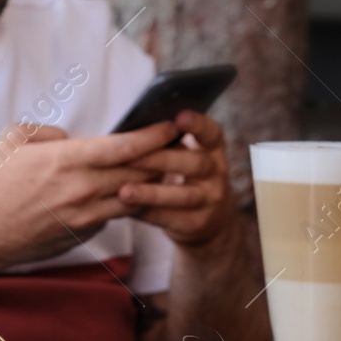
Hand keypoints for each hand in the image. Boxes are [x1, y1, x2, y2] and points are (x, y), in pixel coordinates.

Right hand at [0, 121, 176, 271]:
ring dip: (151, 184)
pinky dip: (124, 203)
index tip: (171, 125)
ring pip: (134, 196)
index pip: (126, 146)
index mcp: (66, 160)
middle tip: (178, 146)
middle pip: (139, 171)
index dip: (155, 134)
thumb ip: (46, 132)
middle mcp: (81, 189)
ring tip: (163, 170)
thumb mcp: (10, 141)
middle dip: (162, 157)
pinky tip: (127, 194)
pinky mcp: (82, 234)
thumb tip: (71, 138)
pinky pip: (113, 215)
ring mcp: (84, 215)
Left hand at [119, 111, 236, 246]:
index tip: (180, 117)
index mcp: (212, 149)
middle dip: (162, 160)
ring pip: (182, 196)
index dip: (198, 124)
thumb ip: (165, 144)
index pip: (212, 133)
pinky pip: (170, 218)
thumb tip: (125, 132)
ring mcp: (210, 199)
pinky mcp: (197, 223)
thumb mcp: (184, 156)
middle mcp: (216, 172)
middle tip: (132, 158)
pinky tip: (125, 207)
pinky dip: (146, 212)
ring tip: (124, 191)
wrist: (209, 221)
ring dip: (151, 193)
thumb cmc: (183, 176)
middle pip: (195, 164)